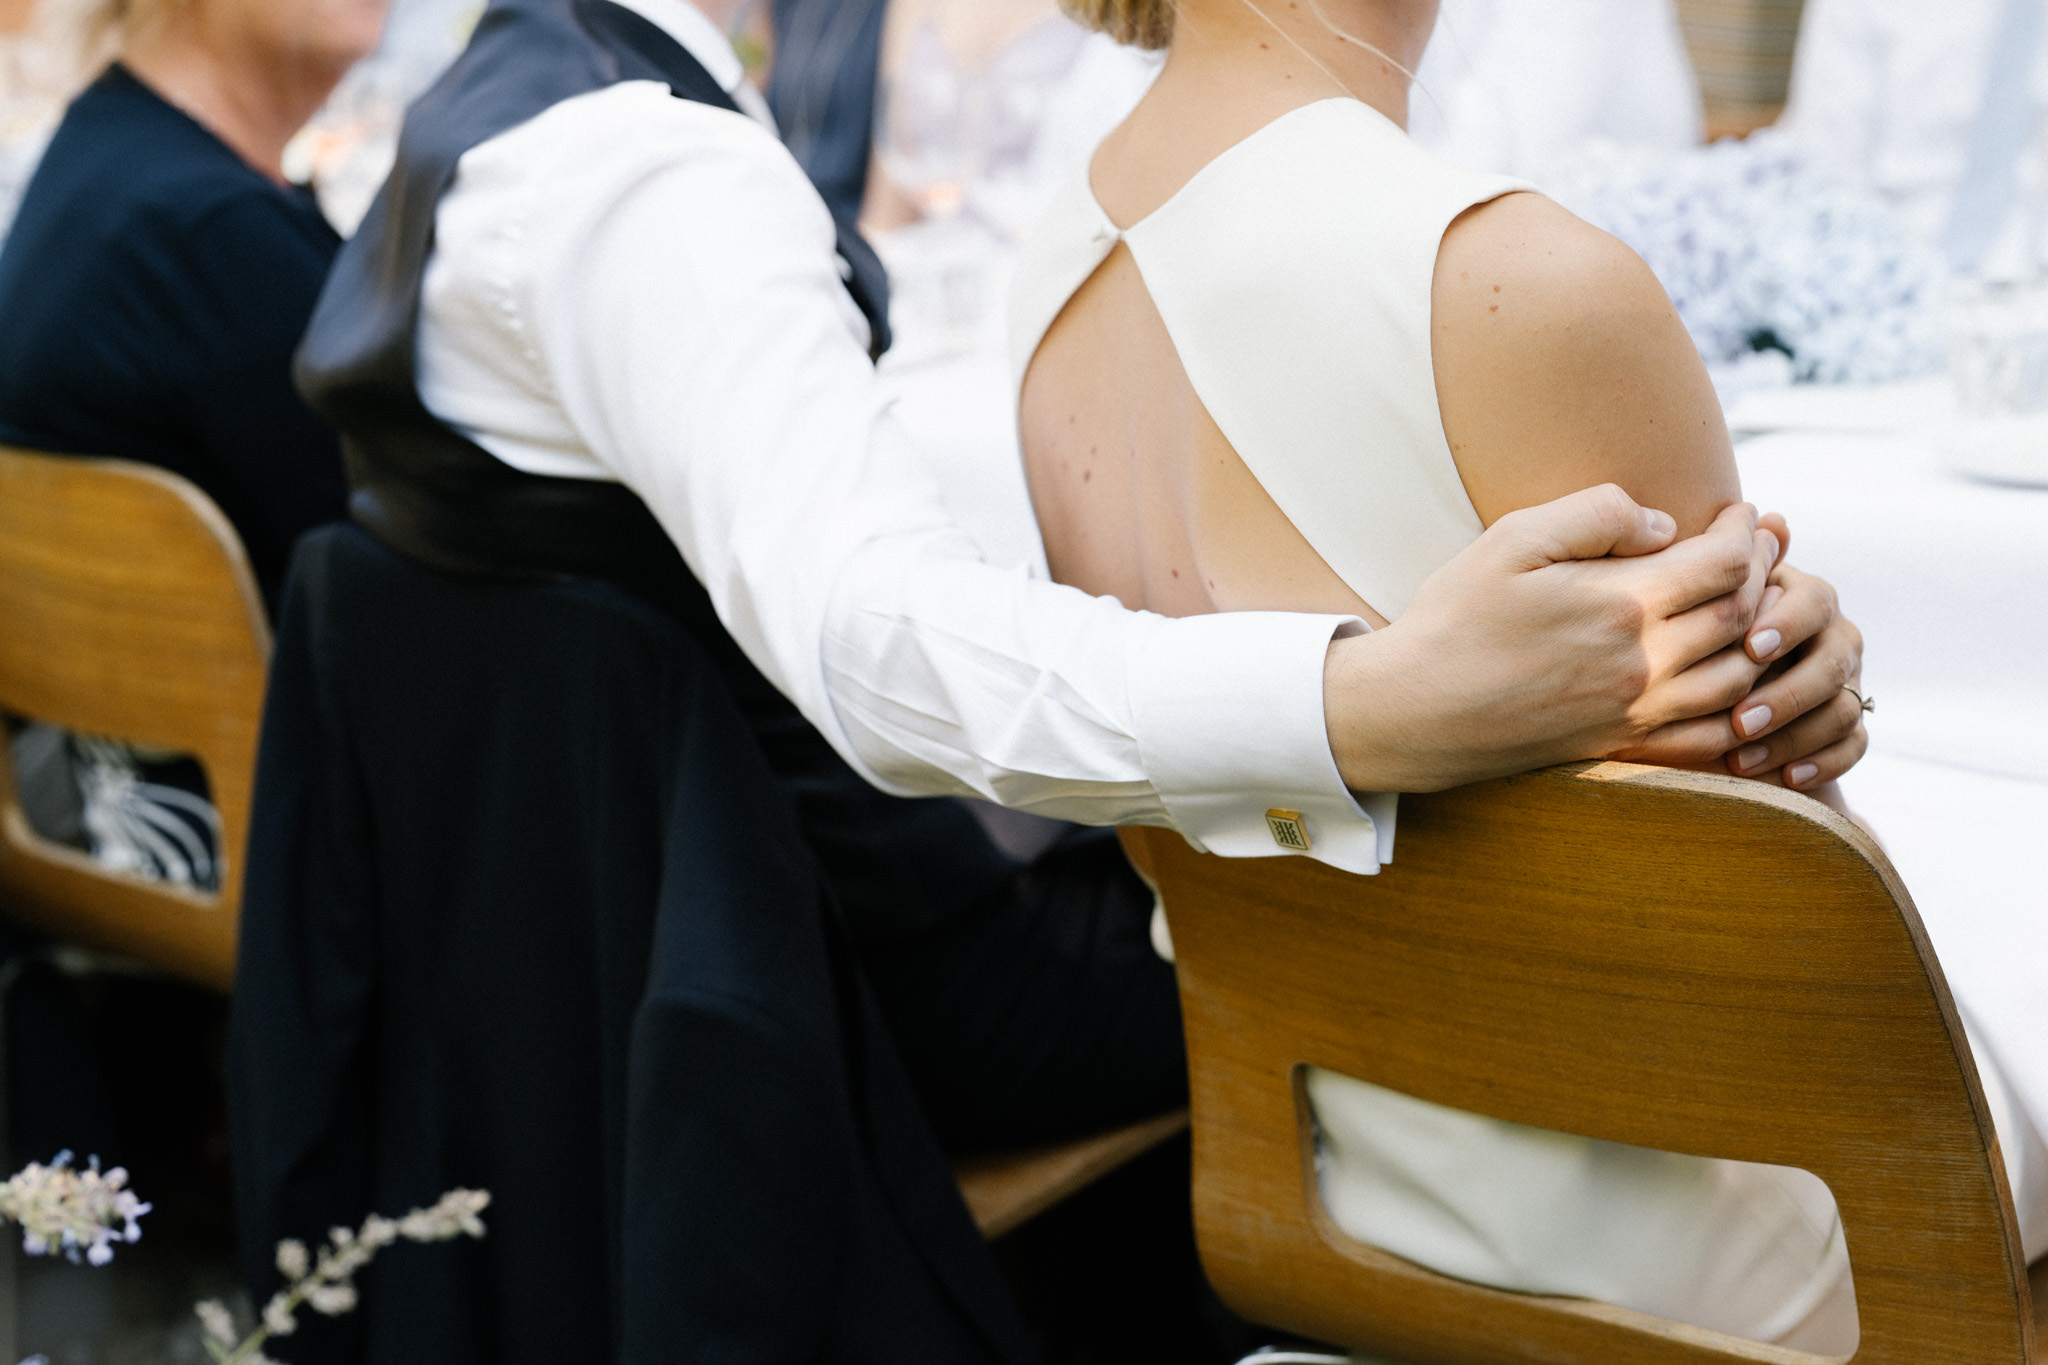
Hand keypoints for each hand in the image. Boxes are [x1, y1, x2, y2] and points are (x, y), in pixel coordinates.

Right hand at [1323, 485, 1774, 791]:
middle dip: (1762, 576)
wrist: (1414, 709)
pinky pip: (1707, 738)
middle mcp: (1642, 665)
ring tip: (1753, 608)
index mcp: (1621, 605)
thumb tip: (1662, 525)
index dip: (1745, 533)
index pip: (1724, 565)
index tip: (1742, 512)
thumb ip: (1595, 514)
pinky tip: (1731, 685)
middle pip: (1743, 618)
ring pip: (1738, 680)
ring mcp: (1634, 712)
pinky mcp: (1619, 745)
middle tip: (1759, 549)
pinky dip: (1736, 710)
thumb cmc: (1455, 618)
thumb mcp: (1512, 539)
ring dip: (1759, 641)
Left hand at [1621, 551, 1868, 790]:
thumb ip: (1720, 564)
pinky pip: (1855, 743)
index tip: (1748, 649)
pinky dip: (1825, 762)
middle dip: (1788, 692)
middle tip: (1741, 721)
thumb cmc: (1683, 640)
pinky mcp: (1847, 724)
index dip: (1785, 623)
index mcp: (1798, 596)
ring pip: (1845, 704)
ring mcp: (1845, 679)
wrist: (1695, 699)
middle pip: (1837, 657)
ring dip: (1795, 734)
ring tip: (1743, 759)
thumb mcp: (1690, 604)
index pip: (1813, 601)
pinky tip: (1787, 779)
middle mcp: (1830, 633)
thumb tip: (1767, 516)